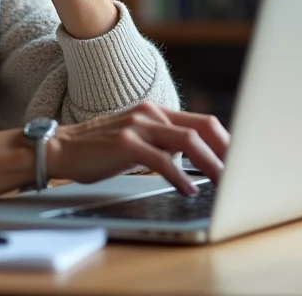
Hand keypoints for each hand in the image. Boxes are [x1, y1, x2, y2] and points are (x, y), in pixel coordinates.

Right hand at [46, 103, 228, 194]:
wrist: (61, 148)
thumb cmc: (100, 149)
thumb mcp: (138, 140)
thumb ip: (164, 142)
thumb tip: (194, 159)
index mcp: (156, 111)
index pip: (201, 122)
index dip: (225, 140)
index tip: (240, 159)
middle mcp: (150, 114)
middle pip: (201, 128)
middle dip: (225, 151)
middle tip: (240, 172)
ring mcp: (137, 126)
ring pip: (186, 142)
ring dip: (210, 164)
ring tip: (223, 182)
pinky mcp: (125, 144)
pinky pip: (161, 160)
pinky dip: (179, 177)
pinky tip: (188, 189)